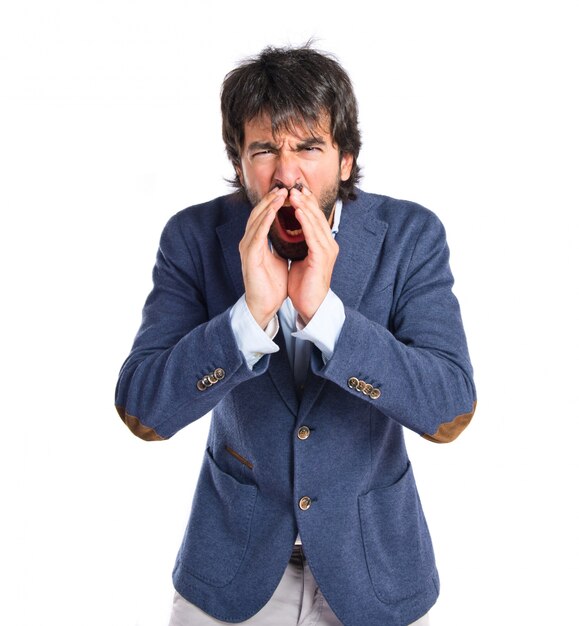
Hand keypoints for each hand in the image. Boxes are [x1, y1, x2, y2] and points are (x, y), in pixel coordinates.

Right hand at [239, 187, 288, 328]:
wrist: (264, 305)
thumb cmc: (271, 284)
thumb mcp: (279, 258)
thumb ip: (281, 245)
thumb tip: (292, 234)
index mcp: (256, 242)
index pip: (264, 216)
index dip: (274, 203)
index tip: (288, 193)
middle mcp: (249, 242)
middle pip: (258, 213)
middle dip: (271, 199)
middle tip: (284, 187)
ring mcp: (247, 248)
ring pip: (256, 220)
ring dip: (268, 205)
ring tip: (280, 194)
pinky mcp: (249, 256)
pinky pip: (257, 234)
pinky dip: (264, 221)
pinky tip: (272, 211)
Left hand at [287, 186, 338, 323]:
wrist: (310, 305)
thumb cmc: (304, 284)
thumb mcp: (301, 258)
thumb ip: (299, 244)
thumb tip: (290, 231)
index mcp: (324, 244)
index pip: (316, 218)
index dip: (306, 203)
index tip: (295, 190)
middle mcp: (329, 244)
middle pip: (318, 216)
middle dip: (306, 200)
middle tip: (294, 186)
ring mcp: (327, 251)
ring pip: (316, 223)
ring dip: (305, 207)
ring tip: (294, 194)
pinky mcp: (321, 258)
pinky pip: (313, 236)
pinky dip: (306, 223)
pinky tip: (298, 212)